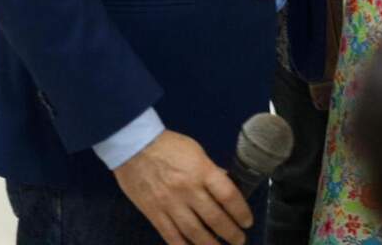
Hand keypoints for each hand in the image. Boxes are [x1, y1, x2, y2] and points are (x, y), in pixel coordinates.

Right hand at [114, 129, 253, 244]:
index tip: (247, 221)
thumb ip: (211, 170)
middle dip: (230, 233)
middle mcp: (188, 190)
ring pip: (195, 233)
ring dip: (211, 244)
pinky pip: (172, 237)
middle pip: (214, 218)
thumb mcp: (196, 151)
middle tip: (240, 240)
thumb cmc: (169, 145)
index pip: (228, 196)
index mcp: (201, 171)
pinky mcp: (155, 215)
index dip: (241, 211)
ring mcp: (170, 205)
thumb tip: (226, 184)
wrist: (134, 146)